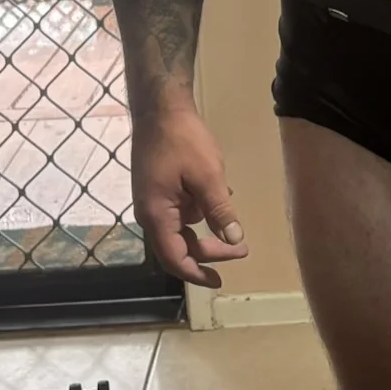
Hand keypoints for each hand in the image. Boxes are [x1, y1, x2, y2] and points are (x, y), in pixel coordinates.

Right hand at [132, 106, 249, 286]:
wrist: (160, 108)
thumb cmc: (182, 140)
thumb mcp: (208, 176)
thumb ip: (219, 210)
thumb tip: (233, 239)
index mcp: (157, 216)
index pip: (175, 259)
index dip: (197, 274)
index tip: (219, 281)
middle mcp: (150, 214)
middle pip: (177, 247)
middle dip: (208, 253)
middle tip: (240, 250)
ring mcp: (152, 201)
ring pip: (180, 229)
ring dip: (206, 230)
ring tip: (233, 225)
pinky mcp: (158, 189)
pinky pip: (179, 211)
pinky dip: (200, 211)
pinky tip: (219, 196)